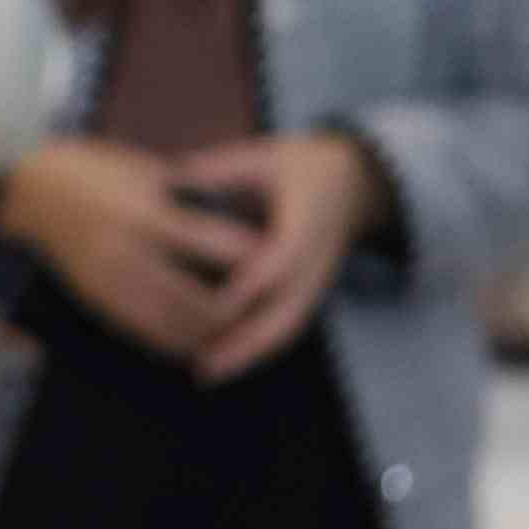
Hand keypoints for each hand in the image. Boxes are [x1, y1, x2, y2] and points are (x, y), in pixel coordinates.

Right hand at [0, 135, 254, 361]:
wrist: (31, 190)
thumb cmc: (93, 169)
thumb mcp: (143, 169)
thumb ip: (185, 196)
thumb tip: (233, 216)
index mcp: (146, 211)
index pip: (213, 243)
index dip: (250, 258)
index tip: (278, 260)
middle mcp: (129, 251)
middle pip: (196, 298)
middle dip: (234, 312)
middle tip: (263, 312)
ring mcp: (109, 280)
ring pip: (170, 325)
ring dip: (206, 336)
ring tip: (234, 334)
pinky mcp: (95, 298)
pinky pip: (141, 331)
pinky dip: (172, 341)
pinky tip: (193, 342)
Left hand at [172, 128, 382, 381]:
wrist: (356, 183)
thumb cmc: (304, 166)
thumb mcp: (266, 156)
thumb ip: (221, 168)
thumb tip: (172, 176)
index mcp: (306, 226)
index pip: (279, 264)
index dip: (247, 288)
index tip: (209, 307)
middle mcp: (315, 263)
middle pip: (285, 314)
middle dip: (245, 343)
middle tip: (203, 365)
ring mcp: (317, 283)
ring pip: (287, 329)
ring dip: (249, 355)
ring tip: (207, 372)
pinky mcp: (311, 294)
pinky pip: (288, 328)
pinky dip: (259, 349)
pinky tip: (225, 361)